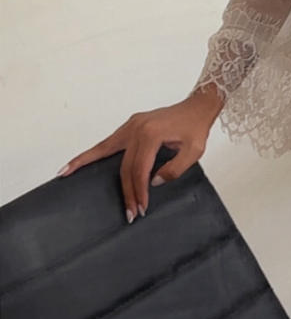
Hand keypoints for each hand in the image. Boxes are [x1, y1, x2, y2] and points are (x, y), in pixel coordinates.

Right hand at [57, 87, 222, 223]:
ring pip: (105, 149)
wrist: (198, 105)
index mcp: (151, 135)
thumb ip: (174, 169)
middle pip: (124, 166)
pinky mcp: (130, 126)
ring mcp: (131, 125)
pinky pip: (108, 143)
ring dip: (86, 162)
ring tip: (65, 173)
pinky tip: (78, 160)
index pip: (139, 170)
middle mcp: (137, 128)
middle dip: (125, 191)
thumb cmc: (197, 127)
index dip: (138, 191)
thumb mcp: (194, 151)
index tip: (141, 208)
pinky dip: (93, 152)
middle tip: (129, 213)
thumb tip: (153, 182)